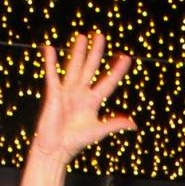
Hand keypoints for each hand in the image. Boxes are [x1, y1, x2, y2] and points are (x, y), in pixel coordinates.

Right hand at [30, 32, 136, 166]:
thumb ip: (114, 124)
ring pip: (74, 67)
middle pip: (90, 68)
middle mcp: (80, 93)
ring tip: (82, 37)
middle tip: (101, 36)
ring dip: (78, 52)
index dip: (117, 71)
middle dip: (96, 53)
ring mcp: (66, 92)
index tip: (126, 58)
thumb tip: (134, 125)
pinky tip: (50, 49)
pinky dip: (51, 62)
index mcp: (92, 102)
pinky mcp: (53, 93)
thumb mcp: (98, 131)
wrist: (55, 148)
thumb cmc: (75, 141)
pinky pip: (52, 74)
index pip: (108, 82)